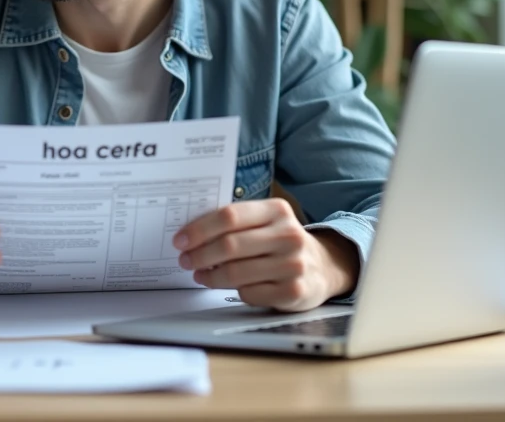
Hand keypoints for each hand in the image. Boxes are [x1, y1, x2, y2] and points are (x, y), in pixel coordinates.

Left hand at [173, 198, 358, 311]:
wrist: (323, 267)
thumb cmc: (282, 241)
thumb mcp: (267, 221)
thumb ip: (237, 221)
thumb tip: (191, 232)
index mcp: (277, 210)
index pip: (229, 216)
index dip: (199, 229)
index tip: (181, 240)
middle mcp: (288, 235)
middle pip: (229, 245)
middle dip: (199, 255)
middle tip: (185, 260)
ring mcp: (293, 265)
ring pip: (235, 273)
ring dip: (210, 276)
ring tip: (200, 274)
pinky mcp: (293, 292)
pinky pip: (249, 294)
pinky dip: (233, 291)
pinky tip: (229, 286)